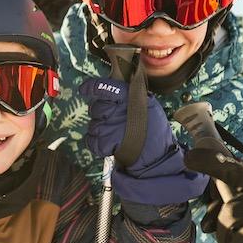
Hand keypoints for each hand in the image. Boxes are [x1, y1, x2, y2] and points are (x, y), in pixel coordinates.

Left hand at [80, 77, 206, 204]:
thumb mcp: (149, 106)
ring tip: (113, 136)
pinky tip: (107, 145)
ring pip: (93, 124)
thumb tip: (116, 90)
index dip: (92, 87)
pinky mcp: (106, 142)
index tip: (84, 89)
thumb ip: (132, 97)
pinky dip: (96, 143)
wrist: (158, 156)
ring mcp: (110, 125)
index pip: (105, 88)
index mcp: (128, 98)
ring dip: (100, 130)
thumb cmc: (155, 130)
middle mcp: (116, 109)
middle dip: (101, 114)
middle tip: (112, 121)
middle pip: (97, 108)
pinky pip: (92, 140)